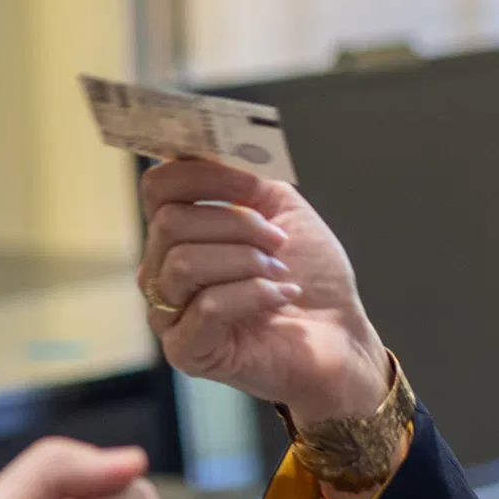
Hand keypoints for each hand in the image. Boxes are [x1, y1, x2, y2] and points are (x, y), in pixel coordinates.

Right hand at [137, 156, 393, 432]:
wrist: (340, 334)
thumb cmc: (310, 274)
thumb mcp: (280, 209)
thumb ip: (244, 177)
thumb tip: (211, 147)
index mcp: (180, 234)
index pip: (158, 188)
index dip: (202, 175)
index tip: (252, 184)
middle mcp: (163, 272)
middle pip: (170, 223)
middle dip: (236, 224)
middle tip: (278, 241)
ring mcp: (170, 314)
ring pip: (185, 264)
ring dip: (247, 261)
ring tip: (281, 272)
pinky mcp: (187, 352)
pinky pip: (207, 307)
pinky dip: (255, 294)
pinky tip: (282, 296)